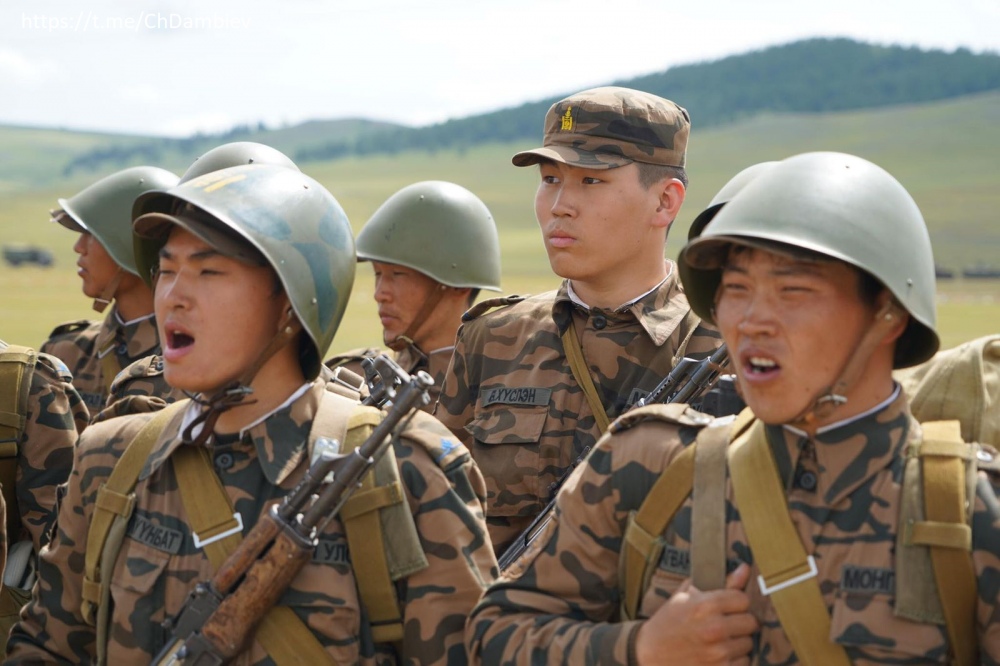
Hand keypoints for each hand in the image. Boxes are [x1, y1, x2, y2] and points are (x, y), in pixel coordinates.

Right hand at [634, 562, 756, 664]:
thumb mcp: (686, 596)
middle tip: (724, 623)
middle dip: (739, 622)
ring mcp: (718, 653)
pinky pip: (744, 661)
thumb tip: (746, 568)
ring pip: (748, 643)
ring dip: (737, 641)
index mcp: (704, 605)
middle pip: (751, 622)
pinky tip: (717, 654)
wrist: (649, 654)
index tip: (726, 606)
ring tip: (719, 640)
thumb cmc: (668, 622)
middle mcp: (714, 628)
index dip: (735, 602)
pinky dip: (734, 659)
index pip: (743, 599)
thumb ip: (721, 582)